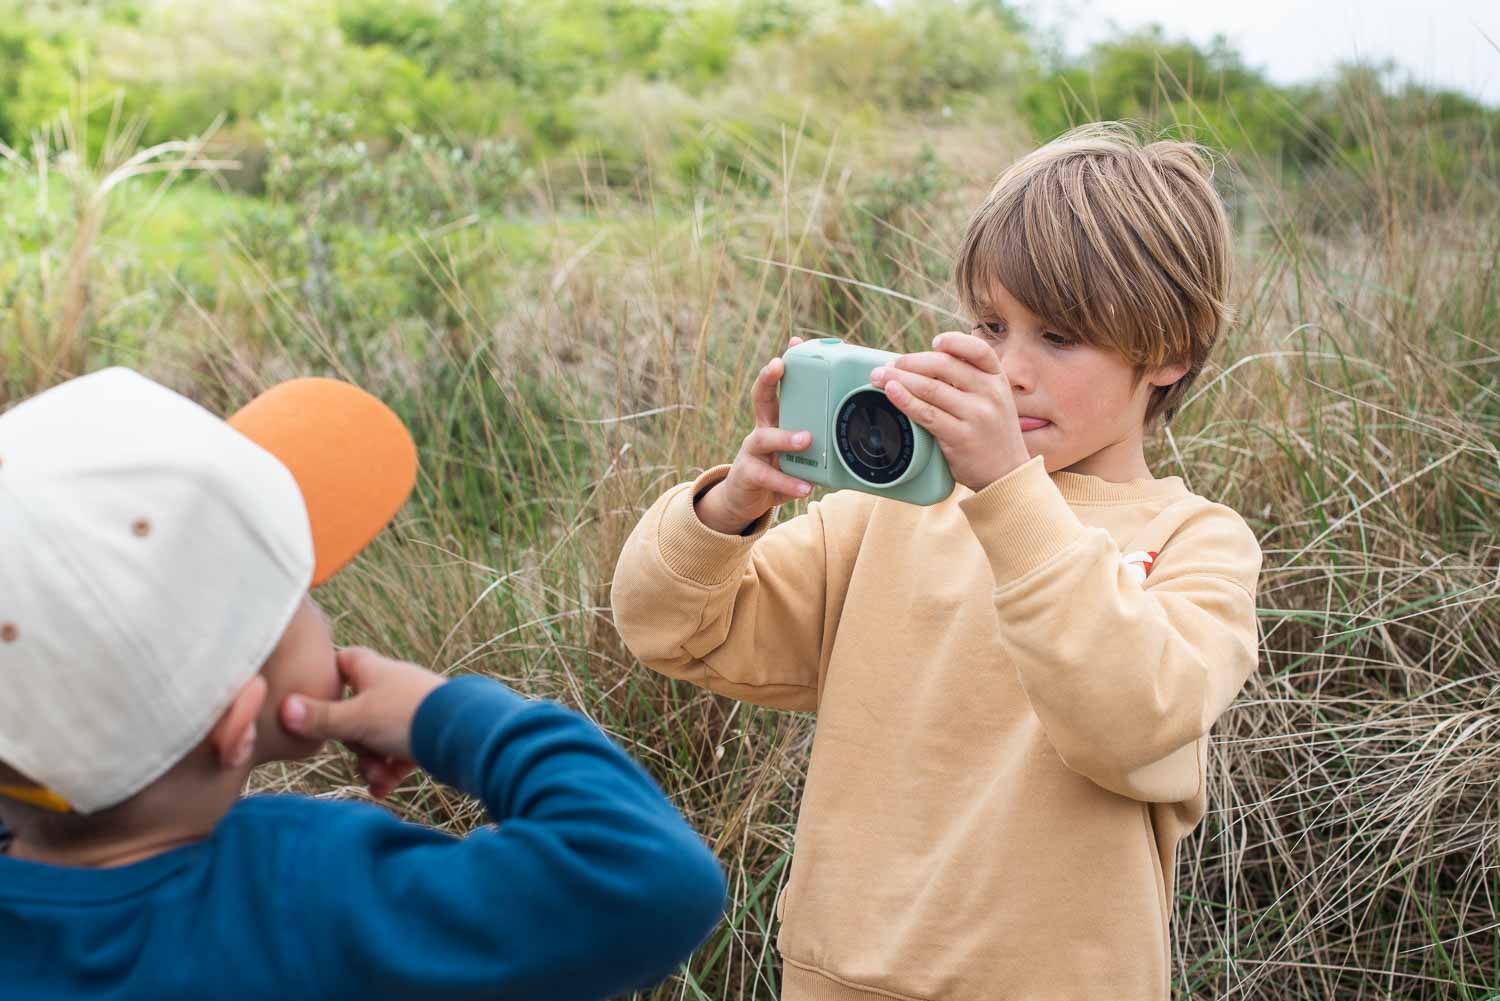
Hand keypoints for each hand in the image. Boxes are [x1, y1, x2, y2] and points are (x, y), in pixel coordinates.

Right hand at [280, 646, 445, 798]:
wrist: (466, 734)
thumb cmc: (408, 716)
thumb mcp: (357, 719)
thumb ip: (320, 718)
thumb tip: (283, 709)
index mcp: (374, 671)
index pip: (343, 660)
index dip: (326, 676)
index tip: (314, 696)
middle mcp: (392, 687)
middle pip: (356, 711)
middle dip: (352, 741)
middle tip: (358, 753)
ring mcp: (410, 710)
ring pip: (376, 737)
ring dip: (371, 761)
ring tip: (377, 778)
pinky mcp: (426, 734)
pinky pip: (398, 753)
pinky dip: (390, 771)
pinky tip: (385, 788)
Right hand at [696, 336, 813, 533]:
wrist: (745, 500)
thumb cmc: (777, 469)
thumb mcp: (795, 452)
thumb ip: (817, 441)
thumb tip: (855, 430)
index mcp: (775, 420)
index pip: (777, 387)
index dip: (785, 365)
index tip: (795, 342)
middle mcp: (761, 430)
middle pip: (759, 398)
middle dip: (767, 378)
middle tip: (778, 365)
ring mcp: (751, 452)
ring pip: (764, 438)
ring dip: (785, 437)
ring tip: (806, 439)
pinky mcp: (748, 475)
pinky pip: (768, 477)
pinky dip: (788, 482)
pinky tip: (804, 487)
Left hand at [868, 331, 1031, 491]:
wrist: (1007, 473)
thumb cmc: (992, 433)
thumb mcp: (993, 400)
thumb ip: (969, 381)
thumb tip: (922, 363)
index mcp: (998, 379)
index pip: (979, 350)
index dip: (954, 342)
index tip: (934, 342)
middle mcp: (990, 393)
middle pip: (944, 365)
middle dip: (910, 361)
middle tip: (889, 365)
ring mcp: (976, 415)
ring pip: (930, 388)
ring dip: (899, 378)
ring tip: (879, 377)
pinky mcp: (961, 437)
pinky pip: (927, 414)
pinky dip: (905, 400)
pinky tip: (891, 392)